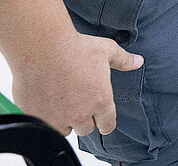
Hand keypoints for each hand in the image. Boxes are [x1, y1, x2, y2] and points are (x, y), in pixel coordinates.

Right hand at [10, 31, 142, 136]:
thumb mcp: (106, 50)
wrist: (42, 47)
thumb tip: (138, 61)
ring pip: (66, 129)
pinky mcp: (38, 117)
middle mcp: (81, 114)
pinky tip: (46, 101)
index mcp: (101, 101)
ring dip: (65, 120)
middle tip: (79, 102)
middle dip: (85, 118)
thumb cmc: (74, 47)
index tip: (102, 120)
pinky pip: (46, 125)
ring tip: (62, 101)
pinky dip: (46, 117)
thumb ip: (123, 60)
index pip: (107, 125)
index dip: (105, 123)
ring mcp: (58, 118)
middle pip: (86, 129)